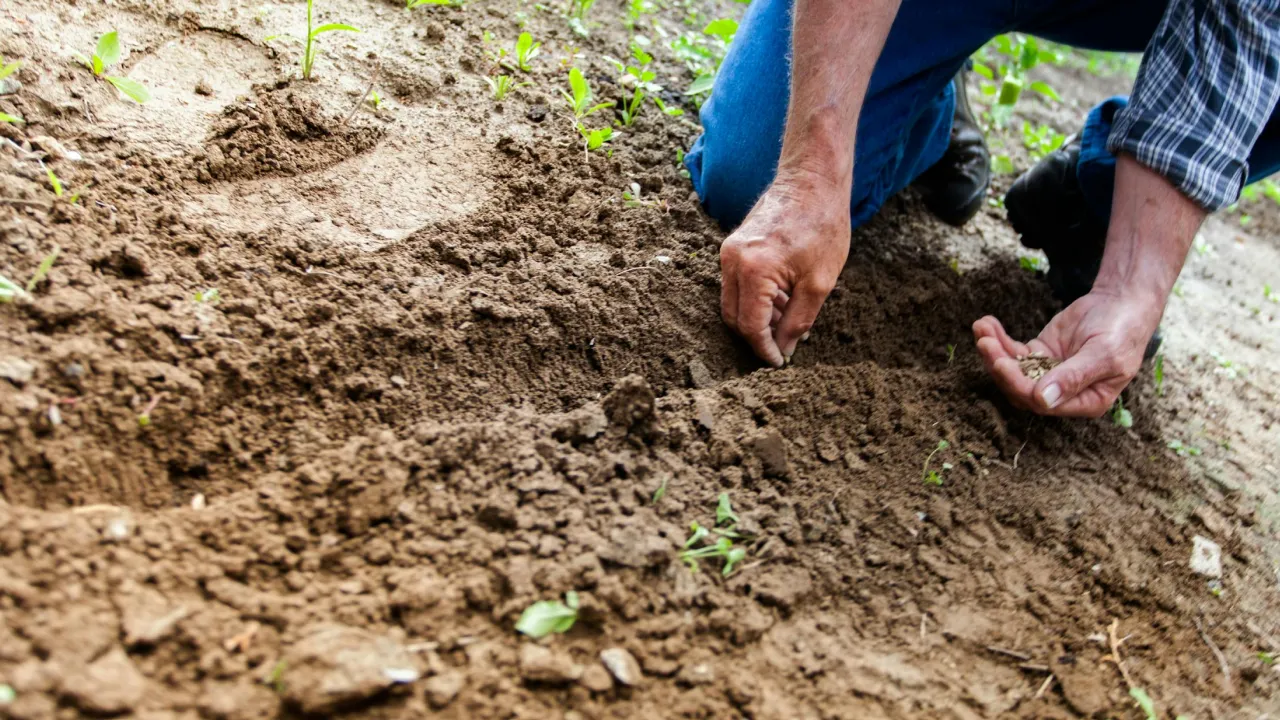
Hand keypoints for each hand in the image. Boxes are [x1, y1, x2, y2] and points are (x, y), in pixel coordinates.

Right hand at [719, 174, 850, 365]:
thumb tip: (784, 349)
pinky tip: (782, 300)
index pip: (750, 326)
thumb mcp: (819, 283)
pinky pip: (736, 285)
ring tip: (789, 320)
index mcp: (753, 270)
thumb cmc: (822, 226)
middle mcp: (732, 261)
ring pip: (733, 302)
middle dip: (757, 337)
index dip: (764, 349)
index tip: (779, 362)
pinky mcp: (733, 246)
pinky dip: (755, 299)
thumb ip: (798, 321)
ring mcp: (729, 252)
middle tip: (784, 346)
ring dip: (757, 318)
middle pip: (734, 317)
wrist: (812, 181)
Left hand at [972, 288, 1162, 415]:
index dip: (1018, 385)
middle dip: (1000, 366)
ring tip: (981, 328)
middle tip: (985, 342)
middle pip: (1021, 388)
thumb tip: (1043, 400)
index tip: (1001, 363)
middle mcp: (1063, 393)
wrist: (1122, 302)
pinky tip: (986, 323)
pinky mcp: (1039, 354)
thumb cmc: (1122, 331)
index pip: (1042, 403)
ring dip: (994, 351)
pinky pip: (1013, 351)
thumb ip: (1074, 377)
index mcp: (1084, 402)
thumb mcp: (1104, 354)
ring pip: (1013, 370)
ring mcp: (1048, 373)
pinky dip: (998, 339)